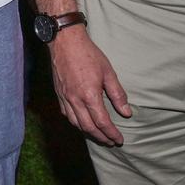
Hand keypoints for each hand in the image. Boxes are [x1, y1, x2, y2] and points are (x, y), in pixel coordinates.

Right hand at [49, 27, 131, 145]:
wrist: (64, 42)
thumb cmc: (88, 55)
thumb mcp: (108, 73)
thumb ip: (117, 95)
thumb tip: (126, 113)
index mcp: (89, 95)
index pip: (102, 122)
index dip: (112, 133)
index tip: (119, 139)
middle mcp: (75, 99)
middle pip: (88, 127)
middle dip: (101, 137)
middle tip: (111, 142)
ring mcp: (64, 97)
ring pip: (75, 123)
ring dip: (88, 132)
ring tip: (98, 135)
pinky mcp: (58, 93)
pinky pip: (66, 114)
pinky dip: (76, 122)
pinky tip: (82, 122)